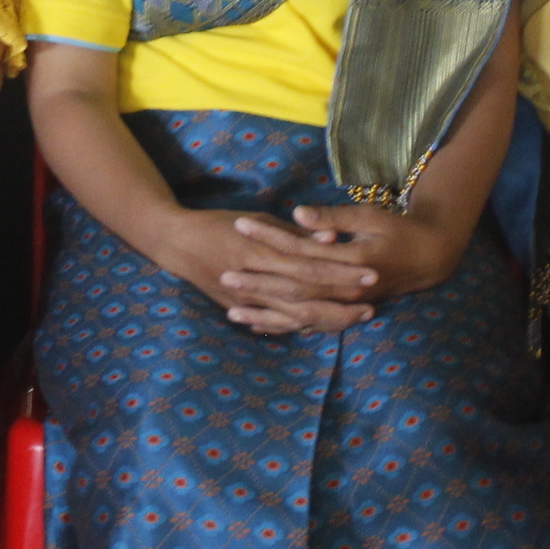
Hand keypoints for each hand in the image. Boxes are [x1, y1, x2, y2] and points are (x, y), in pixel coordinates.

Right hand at [147, 205, 376, 336]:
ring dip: (327, 320)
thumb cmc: (219, 223)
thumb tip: (332, 238)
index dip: (341, 273)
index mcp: (260, 252)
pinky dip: (299, 327)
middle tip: (372, 306)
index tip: (370, 275)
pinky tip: (322, 328)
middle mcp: (254, 280)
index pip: (309, 266)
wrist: (176, 242)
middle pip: (305, 297)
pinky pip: (275, 323)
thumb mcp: (258, 220)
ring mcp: (245, 300)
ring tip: (355, 319)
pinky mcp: (238, 310)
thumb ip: (295, 234)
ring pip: (293, 316)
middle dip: (341, 303)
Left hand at [212, 202, 462, 333]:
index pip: (300, 251)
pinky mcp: (344, 312)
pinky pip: (310, 325)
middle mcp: (345, 290)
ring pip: (298, 315)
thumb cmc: (399, 231)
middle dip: (258, 284)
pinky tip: (258, 327)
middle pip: (293, 289)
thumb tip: (297, 213)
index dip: (268, 238)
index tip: (240, 226)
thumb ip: (334, 218)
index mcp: (349, 262)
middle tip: (224, 274)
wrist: (430, 258)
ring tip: (230, 312)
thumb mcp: (369, 217)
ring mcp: (345, 305)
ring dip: (265, 314)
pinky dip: (283, 327)